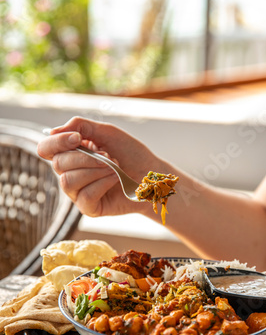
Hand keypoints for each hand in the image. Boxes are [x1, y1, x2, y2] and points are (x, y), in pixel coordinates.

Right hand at [37, 116, 159, 216]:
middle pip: (58, 164)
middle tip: (108, 156)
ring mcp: (78, 192)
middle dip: (85, 158)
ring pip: (68, 181)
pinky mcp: (89, 208)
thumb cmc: (130, 153)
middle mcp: (70, 173)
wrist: (151, 174)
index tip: (78, 138)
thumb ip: (80, 126)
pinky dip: (102, 184)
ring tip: (114, 168)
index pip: (46, 148)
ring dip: (95, 170)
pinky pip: (84, 196)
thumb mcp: (107, 132)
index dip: (57, 142)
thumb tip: (52, 131)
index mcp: (71, 154)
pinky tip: (116, 179)